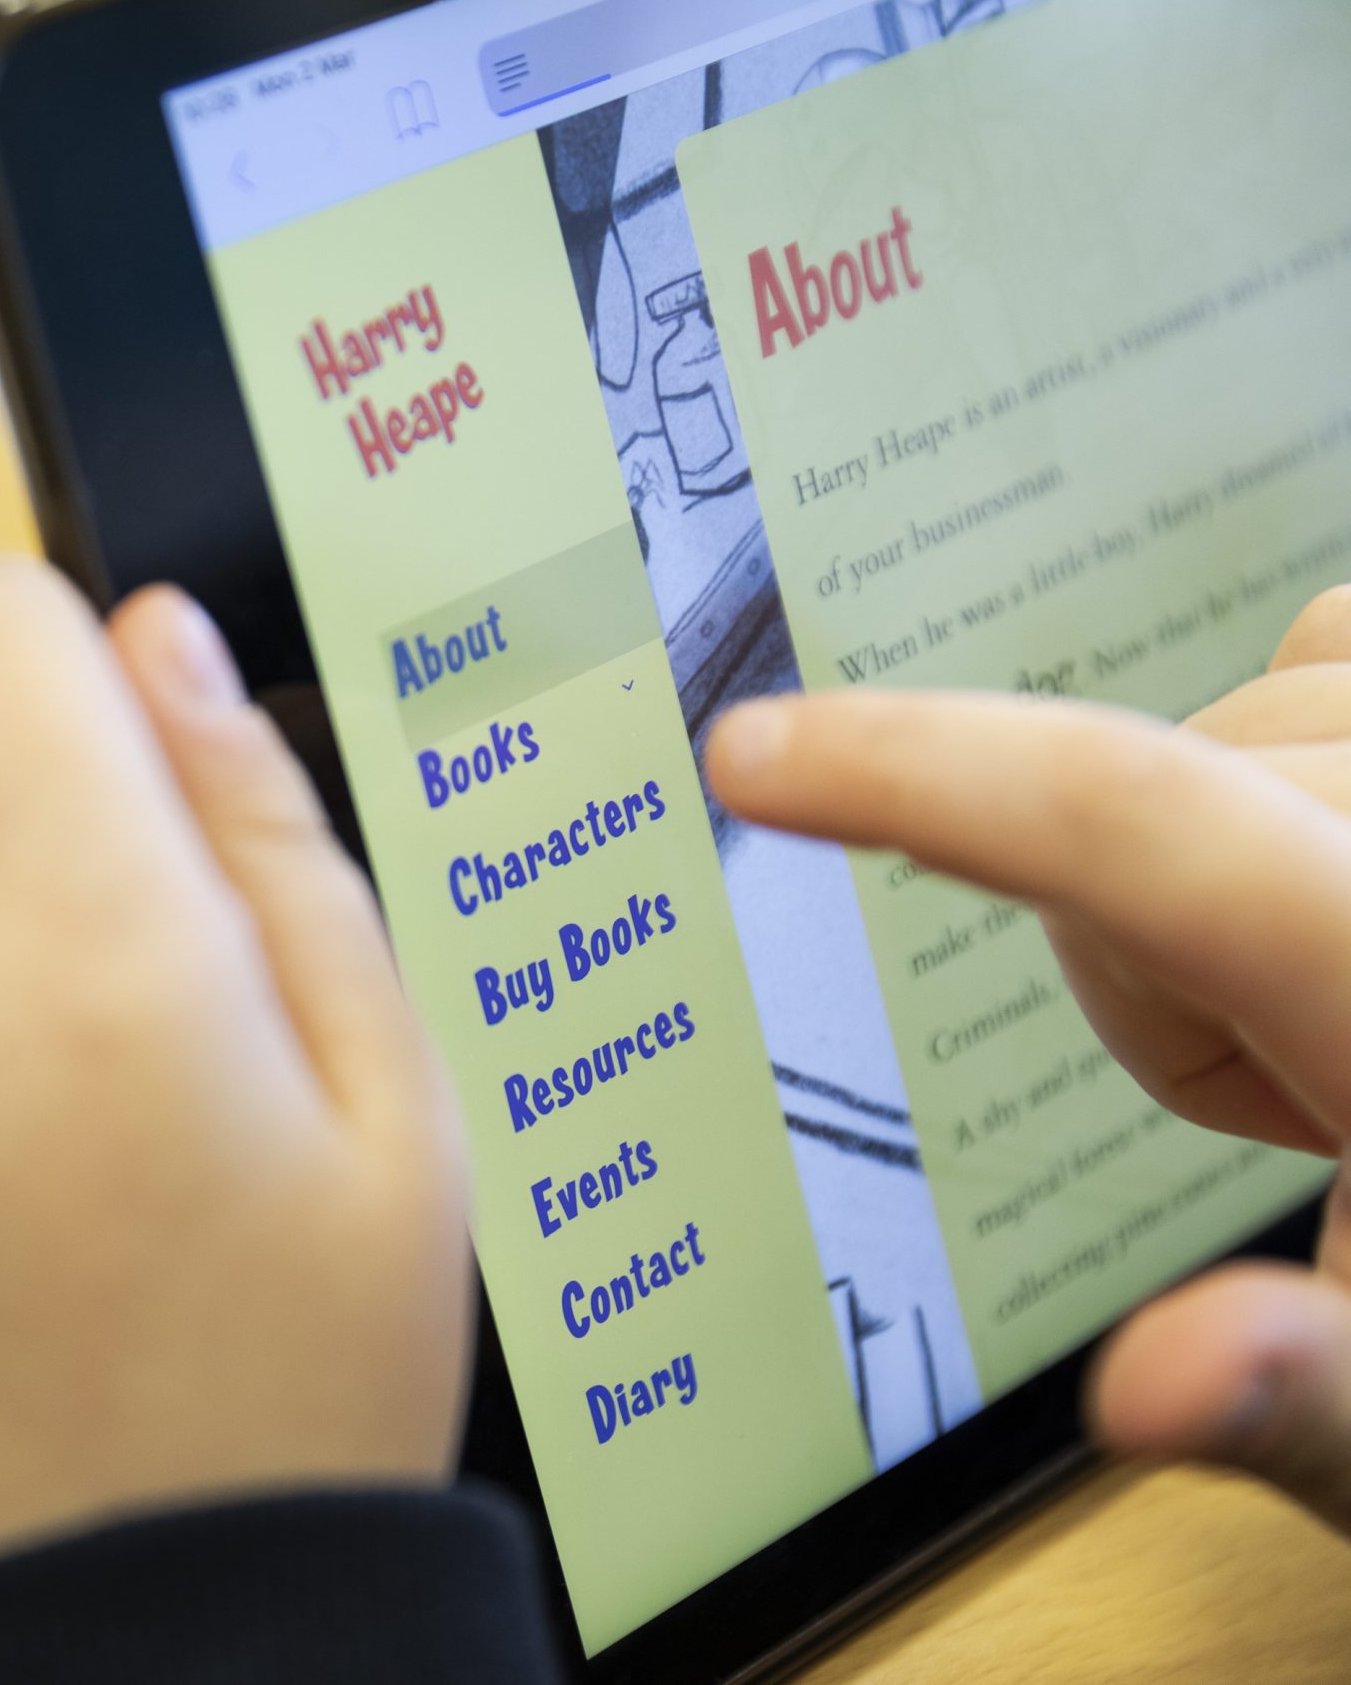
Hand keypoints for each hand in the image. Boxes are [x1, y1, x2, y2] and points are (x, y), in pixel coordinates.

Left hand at [0, 559, 471, 1650]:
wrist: (102, 1646)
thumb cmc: (278, 1392)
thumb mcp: (387, 1101)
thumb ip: (265, 829)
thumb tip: (154, 638)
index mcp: (84, 962)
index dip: (58, 663)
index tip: (123, 772)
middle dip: (19, 829)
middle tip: (123, 1022)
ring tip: (33, 1132)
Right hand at [706, 586, 1350, 1531]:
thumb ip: (1305, 1393)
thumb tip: (1142, 1395)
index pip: (1133, 831)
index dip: (915, 775)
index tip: (752, 757)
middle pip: (1163, 808)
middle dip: (1159, 963)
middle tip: (1309, 1123)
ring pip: (1228, 728)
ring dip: (1227, 859)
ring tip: (1347, 1010)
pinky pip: (1329, 648)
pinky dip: (1291, 756)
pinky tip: (1341, 877)